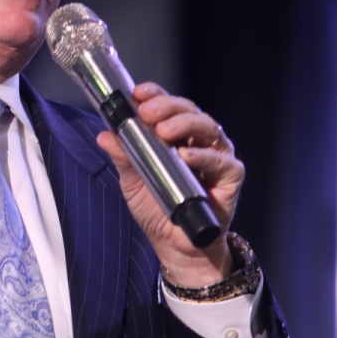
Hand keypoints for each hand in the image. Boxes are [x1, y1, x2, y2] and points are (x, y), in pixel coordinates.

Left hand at [94, 82, 244, 287]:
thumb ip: (123, 157)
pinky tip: (186, 156)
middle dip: (168, 107)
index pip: (168, 106)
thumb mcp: (132, 181)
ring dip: (185, 124)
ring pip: (209, 128)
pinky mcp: (231, 177)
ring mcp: (217, 156)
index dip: (155, 95)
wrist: (174, 244)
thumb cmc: (156, 207)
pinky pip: (222, 161)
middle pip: (189, 111)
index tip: (137, 94)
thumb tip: (105, 135)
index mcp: (176, 135)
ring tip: (164, 131)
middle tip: (147, 113)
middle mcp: (198, 140)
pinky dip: (204, 157)